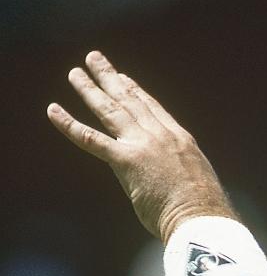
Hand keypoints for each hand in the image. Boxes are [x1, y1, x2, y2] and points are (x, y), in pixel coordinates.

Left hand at [47, 51, 234, 243]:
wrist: (202, 216)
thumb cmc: (203, 211)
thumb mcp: (198, 183)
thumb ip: (181, 174)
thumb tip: (177, 184)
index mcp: (180, 139)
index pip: (152, 108)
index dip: (135, 90)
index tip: (123, 77)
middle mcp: (160, 135)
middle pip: (130, 100)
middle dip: (110, 78)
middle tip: (94, 59)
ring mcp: (142, 144)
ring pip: (110, 110)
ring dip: (89, 89)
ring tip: (74, 73)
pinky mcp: (126, 160)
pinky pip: (91, 139)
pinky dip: (70, 124)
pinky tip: (53, 110)